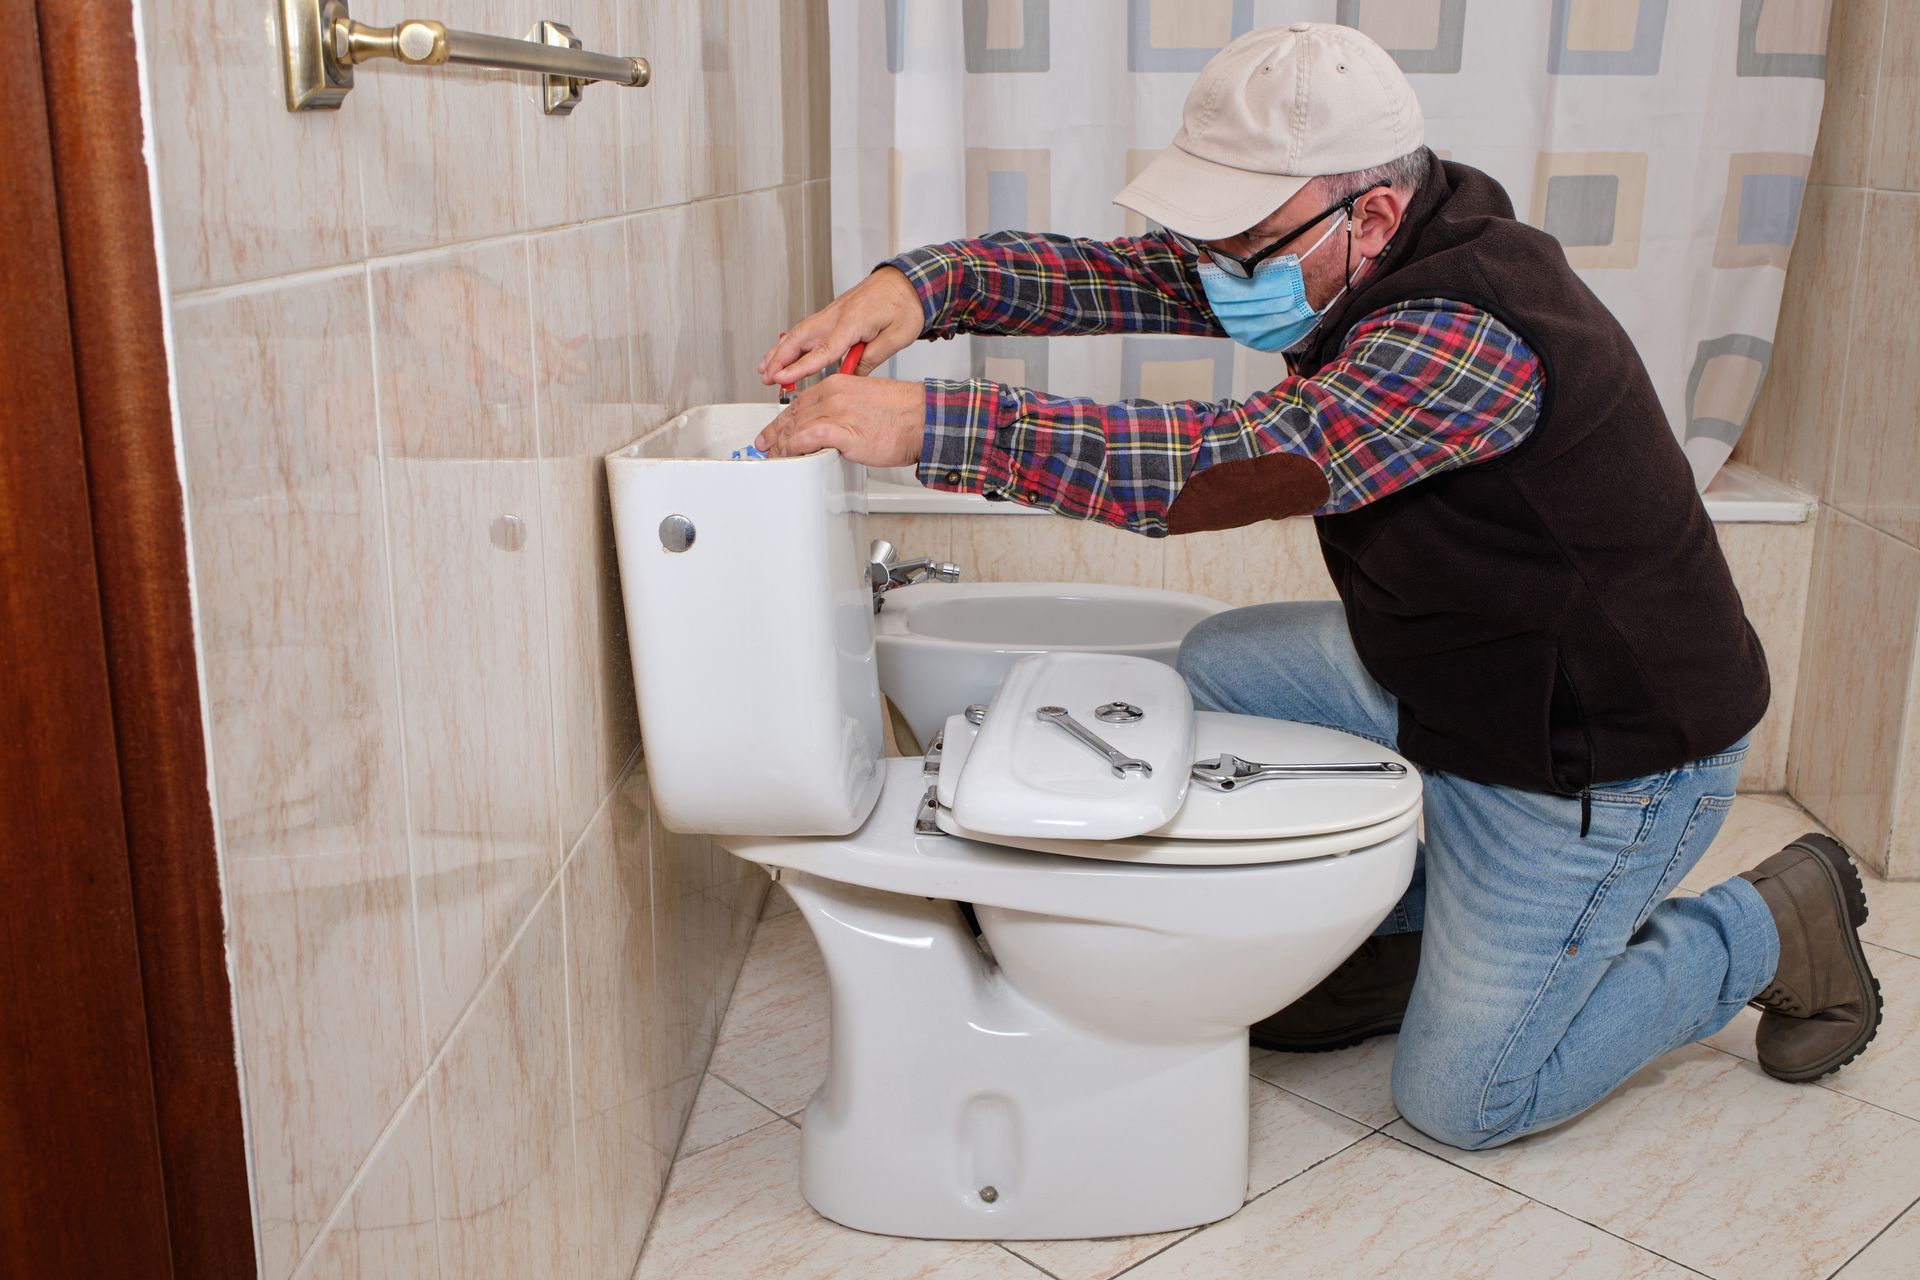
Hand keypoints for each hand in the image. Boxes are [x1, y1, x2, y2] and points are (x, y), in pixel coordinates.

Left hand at [755, 375, 924, 465]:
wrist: (923, 419)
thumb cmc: (902, 415)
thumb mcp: (865, 402)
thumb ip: (843, 410)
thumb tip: (830, 427)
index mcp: (837, 385)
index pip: (798, 403)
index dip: (781, 421)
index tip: (773, 432)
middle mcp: (832, 395)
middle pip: (792, 416)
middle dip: (775, 435)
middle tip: (766, 449)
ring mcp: (836, 412)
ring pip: (796, 428)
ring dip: (782, 448)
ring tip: (777, 461)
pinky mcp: (842, 431)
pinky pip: (807, 439)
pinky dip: (795, 450)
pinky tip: (792, 458)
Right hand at [759, 267, 923, 385]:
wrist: (909, 280)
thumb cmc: (906, 305)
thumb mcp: (896, 338)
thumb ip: (870, 359)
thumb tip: (850, 378)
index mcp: (852, 322)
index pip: (822, 350)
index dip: (800, 368)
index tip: (783, 379)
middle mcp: (837, 315)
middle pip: (801, 339)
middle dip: (779, 359)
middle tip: (766, 377)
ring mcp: (833, 312)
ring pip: (799, 333)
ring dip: (780, 350)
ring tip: (765, 368)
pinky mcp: (834, 313)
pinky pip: (807, 329)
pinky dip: (792, 341)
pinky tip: (784, 350)